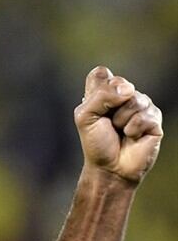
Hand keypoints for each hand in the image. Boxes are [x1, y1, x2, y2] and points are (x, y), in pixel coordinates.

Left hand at [74, 66, 163, 183]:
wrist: (110, 167)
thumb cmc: (96, 142)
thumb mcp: (85, 117)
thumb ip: (100, 96)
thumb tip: (128, 89)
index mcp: (104, 92)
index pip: (102, 73)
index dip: (98, 88)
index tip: (94, 107)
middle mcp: (124, 95)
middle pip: (119, 83)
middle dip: (109, 106)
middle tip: (108, 123)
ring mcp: (141, 106)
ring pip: (134, 99)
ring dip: (121, 120)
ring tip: (120, 131)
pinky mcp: (154, 119)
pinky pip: (144, 116)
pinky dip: (133, 129)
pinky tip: (132, 137)